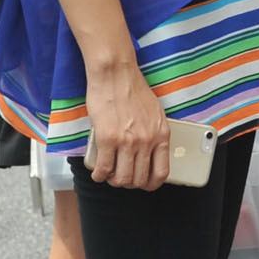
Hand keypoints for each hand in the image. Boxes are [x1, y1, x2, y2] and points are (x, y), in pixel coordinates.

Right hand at [85, 56, 170, 190]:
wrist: (115, 74)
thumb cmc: (133, 89)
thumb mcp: (155, 114)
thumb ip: (154, 134)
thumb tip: (150, 153)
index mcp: (161, 135)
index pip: (161, 172)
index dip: (150, 184)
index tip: (143, 184)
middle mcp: (146, 141)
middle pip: (139, 179)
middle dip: (128, 184)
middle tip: (120, 178)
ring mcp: (127, 141)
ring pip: (121, 178)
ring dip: (113, 181)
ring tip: (108, 175)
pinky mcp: (107, 138)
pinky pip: (103, 168)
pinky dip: (99, 175)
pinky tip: (97, 172)